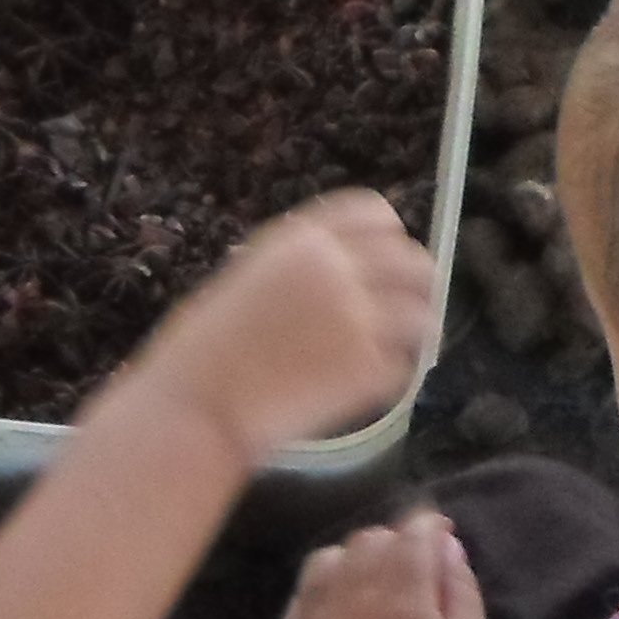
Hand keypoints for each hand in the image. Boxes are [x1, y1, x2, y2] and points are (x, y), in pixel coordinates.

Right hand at [120, 191, 441, 468]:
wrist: (196, 405)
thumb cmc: (201, 349)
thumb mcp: (246, 280)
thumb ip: (296, 269)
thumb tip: (337, 272)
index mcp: (302, 241)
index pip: (374, 213)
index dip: (390, 236)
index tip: (390, 256)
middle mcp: (338, 270)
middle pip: (412, 262)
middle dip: (418, 284)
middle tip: (410, 307)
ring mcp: (358, 318)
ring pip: (422, 314)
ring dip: (418, 331)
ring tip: (408, 348)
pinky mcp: (367, 368)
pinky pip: (403, 366)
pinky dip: (394, 376)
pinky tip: (371, 385)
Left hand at [287, 510, 490, 618]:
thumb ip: (461, 590)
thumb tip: (446, 546)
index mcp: (402, 593)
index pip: (413, 531)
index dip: (430, 526)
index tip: (442, 536)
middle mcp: (352, 593)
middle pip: (370, 539)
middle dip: (396, 542)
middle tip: (416, 568)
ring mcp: (316, 615)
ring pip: (331, 557)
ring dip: (356, 560)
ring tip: (374, 584)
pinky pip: (305, 591)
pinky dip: (326, 585)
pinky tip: (343, 607)